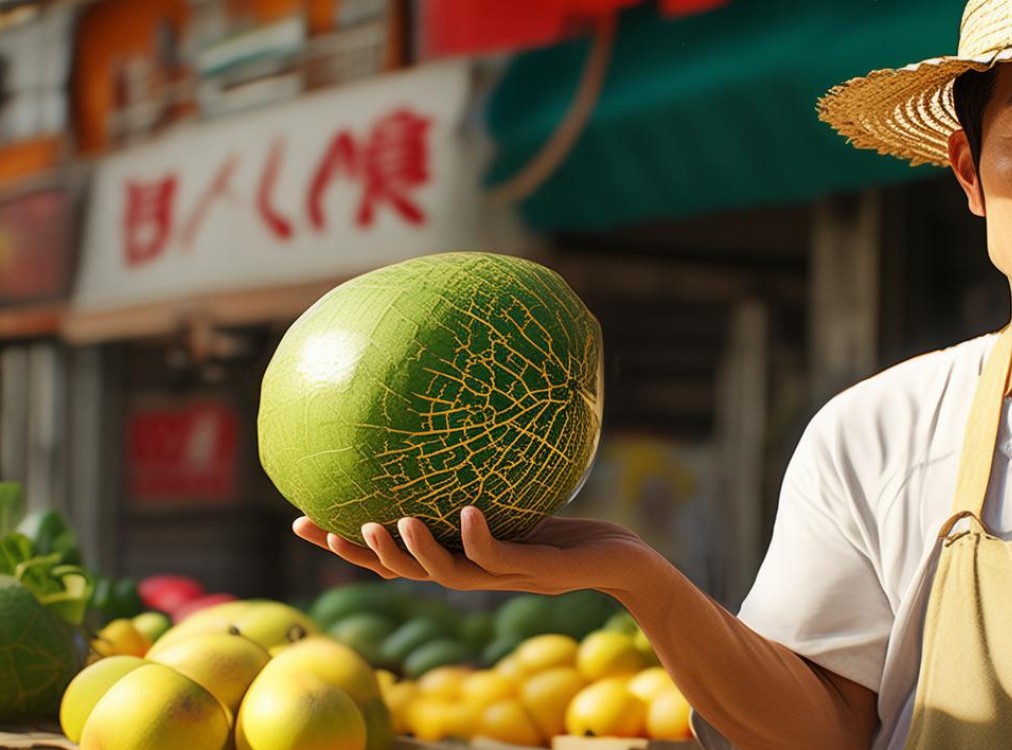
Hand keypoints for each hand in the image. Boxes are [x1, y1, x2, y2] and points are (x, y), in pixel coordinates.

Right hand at [292, 507, 652, 596]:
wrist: (625, 561)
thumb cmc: (572, 527)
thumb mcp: (519, 492)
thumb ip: (480, 471)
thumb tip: (449, 413)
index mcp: (461, 555)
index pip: (391, 556)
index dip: (345, 546)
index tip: (301, 519)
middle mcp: (476, 572)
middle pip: (404, 573)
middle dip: (363, 555)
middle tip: (328, 526)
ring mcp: (506, 577)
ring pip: (447, 574)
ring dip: (414, 552)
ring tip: (389, 523)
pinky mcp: (539, 572)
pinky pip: (501, 557)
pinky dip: (479, 538)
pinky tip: (466, 511)